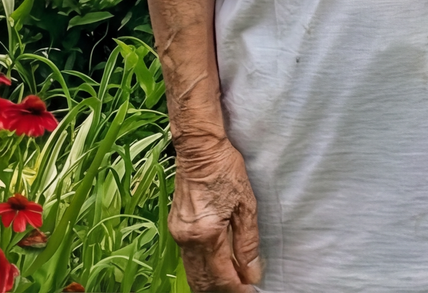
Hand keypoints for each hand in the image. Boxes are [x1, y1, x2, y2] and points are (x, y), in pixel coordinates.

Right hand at [170, 132, 262, 290]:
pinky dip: (203, 268)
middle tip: (242, 290)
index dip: (237, 289)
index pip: (222, 277)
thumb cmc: (225, 170)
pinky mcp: (176, 228)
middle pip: (203, 281)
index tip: (251, 291)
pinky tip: (217, 266)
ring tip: (233, 282)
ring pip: (194, 273)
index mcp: (207, 235)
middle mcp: (188, 240)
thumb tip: (251, 272)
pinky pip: (189, 259)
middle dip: (223, 291)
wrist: (199, 149)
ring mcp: (178, 235)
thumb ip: (248, 242)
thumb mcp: (245, 204)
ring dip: (212, 283)